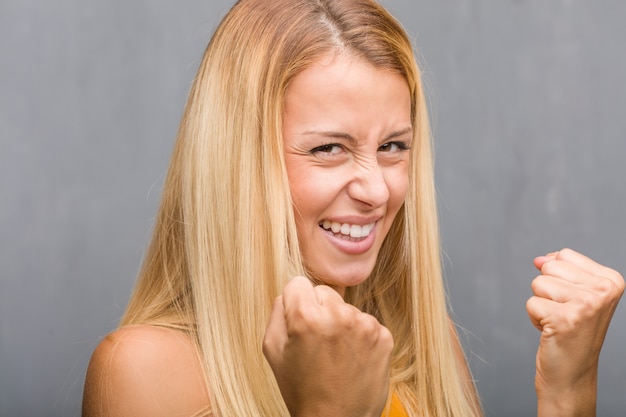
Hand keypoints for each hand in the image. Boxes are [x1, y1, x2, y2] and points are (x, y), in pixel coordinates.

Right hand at [263, 276, 392, 416]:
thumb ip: (277, 312)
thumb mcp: (273, 351)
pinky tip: (351, 358)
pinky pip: (365, 322)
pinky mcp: (383, 336)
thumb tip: (289, 293)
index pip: (299, 283)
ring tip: (335, 355)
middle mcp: (339, 315)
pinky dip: (359, 336)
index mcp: (306, 317)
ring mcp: (365, 325)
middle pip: (324, 292)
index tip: (298, 321)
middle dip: (319, 311)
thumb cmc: (301, 389)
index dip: (295, 302)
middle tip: (317, 342)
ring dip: (341, 324)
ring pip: (346, 307)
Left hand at [526, 248, 623, 416]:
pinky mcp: (566, 319)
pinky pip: (531, 303)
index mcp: (612, 280)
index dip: (558, 277)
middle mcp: (604, 291)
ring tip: (558, 322)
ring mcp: (587, 305)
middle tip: (563, 313)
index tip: (572, 300)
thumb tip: (540, 259)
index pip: (564, 255)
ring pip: (538, 283)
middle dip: (547, 290)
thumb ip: (560, 269)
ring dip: (541, 304)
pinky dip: (534, 318)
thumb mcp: (575, 294)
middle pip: (550, 266)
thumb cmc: (572, 332)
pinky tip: (552, 332)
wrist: (572, 374)